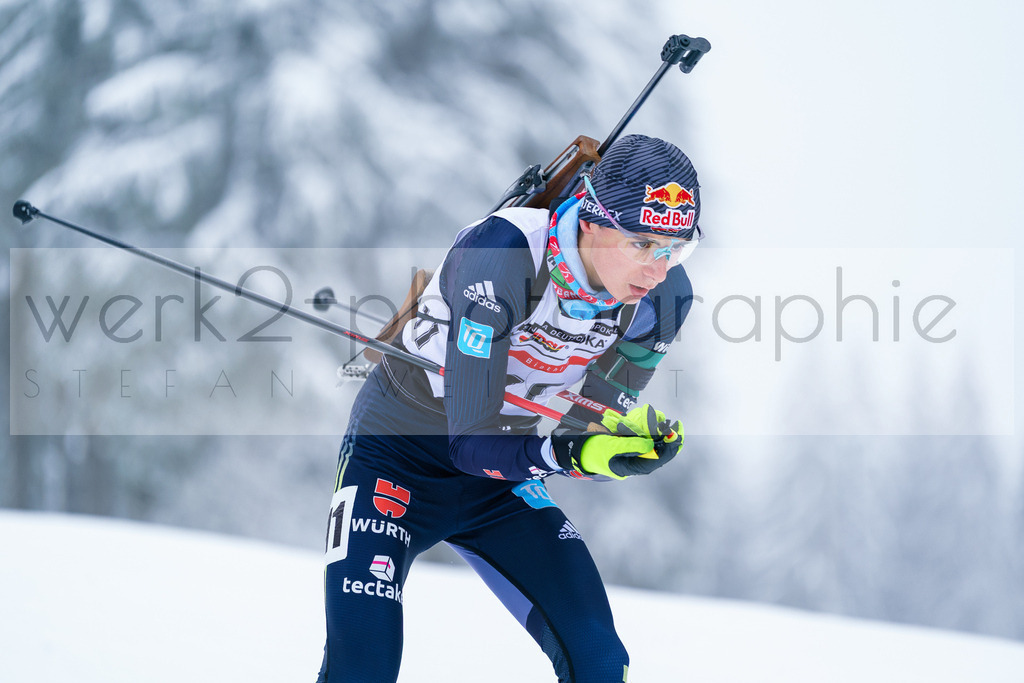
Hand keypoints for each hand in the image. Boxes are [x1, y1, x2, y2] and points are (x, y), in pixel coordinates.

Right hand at [550, 403, 681, 479]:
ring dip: (658, 432)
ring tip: (664, 420)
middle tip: (674, 424)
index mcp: (633, 467)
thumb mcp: (611, 447)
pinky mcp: (628, 446)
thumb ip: (631, 445)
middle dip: (667, 438)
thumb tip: (650, 444)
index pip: (658, 459)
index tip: (677, 434)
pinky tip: (651, 420)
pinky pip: (642, 438)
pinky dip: (647, 430)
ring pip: (652, 444)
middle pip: (658, 451)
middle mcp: (636, 462)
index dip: (670, 447)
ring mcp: (632, 454)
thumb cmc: (594, 450)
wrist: (579, 450)